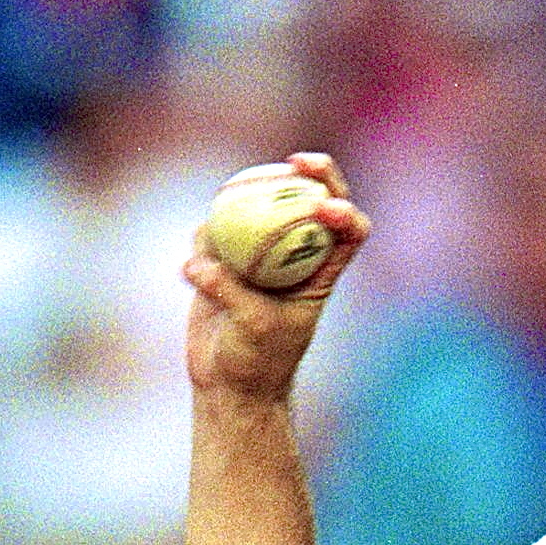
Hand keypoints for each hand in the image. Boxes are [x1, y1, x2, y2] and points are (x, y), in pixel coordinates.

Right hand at [182, 152, 370, 403]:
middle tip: (295, 162)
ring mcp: (260, 253)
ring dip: (246, 198)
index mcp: (322, 273)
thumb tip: (200, 262)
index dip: (346, 212)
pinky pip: (214, 232)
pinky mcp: (223, 258)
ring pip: (259, 207)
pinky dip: (205, 238)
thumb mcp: (253, 326)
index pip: (349, 232)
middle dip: (312, 174)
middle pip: (311, 201)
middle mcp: (296, 255)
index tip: (326, 208)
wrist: (229, 382)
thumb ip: (230, 291)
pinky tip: (196, 263)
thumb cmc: (258, 359)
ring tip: (226, 208)